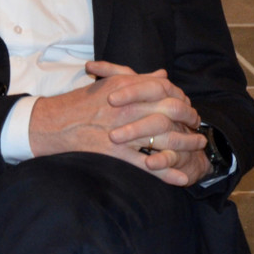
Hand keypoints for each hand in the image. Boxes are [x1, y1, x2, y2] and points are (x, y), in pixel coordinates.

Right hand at [29, 61, 204, 184]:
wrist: (55, 123)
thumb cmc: (81, 103)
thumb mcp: (109, 83)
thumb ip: (137, 78)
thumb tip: (162, 75)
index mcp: (125, 89)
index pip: (165, 91)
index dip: (182, 100)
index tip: (190, 108)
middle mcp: (127, 108)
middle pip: (169, 113)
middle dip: (189, 121)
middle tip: (198, 128)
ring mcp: (122, 131)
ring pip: (163, 138)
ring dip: (185, 145)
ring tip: (198, 149)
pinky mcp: (116, 152)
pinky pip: (146, 164)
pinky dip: (166, 172)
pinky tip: (181, 178)